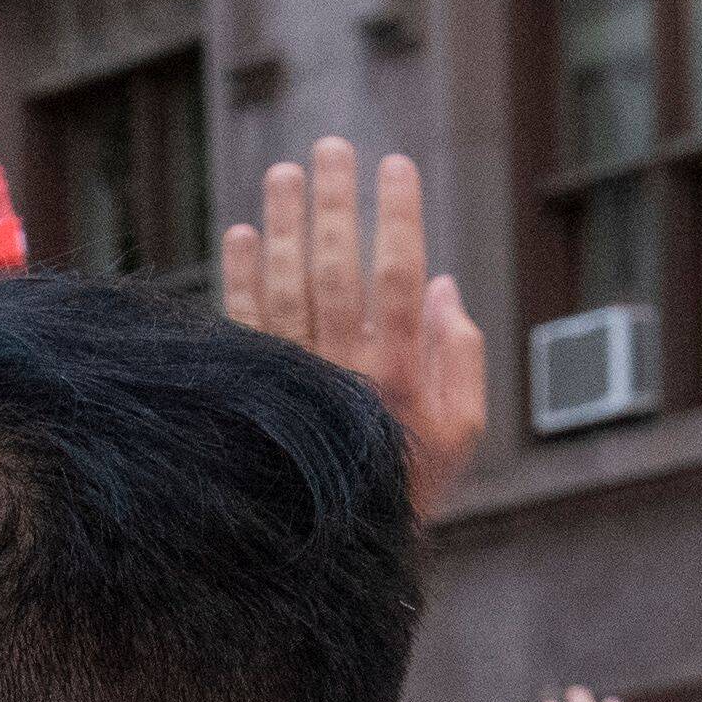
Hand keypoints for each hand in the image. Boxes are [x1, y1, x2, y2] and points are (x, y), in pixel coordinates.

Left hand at [222, 141, 487, 521]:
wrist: (337, 555)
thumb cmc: (407, 484)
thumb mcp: (460, 432)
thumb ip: (461, 356)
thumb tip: (442, 285)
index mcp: (399, 376)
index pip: (399, 277)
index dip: (397, 216)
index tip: (394, 163)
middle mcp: (342, 372)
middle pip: (336, 269)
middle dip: (334, 202)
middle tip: (332, 147)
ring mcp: (292, 382)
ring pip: (284, 288)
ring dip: (284, 225)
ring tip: (284, 172)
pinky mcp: (254, 394)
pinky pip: (242, 326)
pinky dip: (240, 278)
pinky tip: (243, 233)